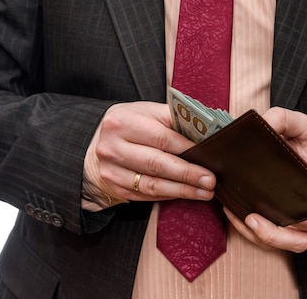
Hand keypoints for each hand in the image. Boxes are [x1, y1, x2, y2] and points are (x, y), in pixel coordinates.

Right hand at [92, 101, 215, 202]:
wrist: (96, 140)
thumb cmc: (130, 123)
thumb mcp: (145, 112)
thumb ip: (172, 119)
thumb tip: (205, 133)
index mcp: (122, 121)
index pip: (161, 137)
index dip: (187, 148)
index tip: (208, 155)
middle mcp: (112, 146)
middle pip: (156, 163)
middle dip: (187, 174)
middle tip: (210, 180)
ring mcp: (111, 169)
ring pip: (151, 184)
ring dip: (182, 190)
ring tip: (204, 192)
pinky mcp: (114, 186)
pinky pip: (145, 195)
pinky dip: (168, 195)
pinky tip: (185, 194)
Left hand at [225, 107, 306, 252]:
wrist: (306, 155)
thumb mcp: (301, 126)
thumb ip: (285, 119)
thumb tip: (264, 122)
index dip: (304, 223)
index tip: (283, 212)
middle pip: (297, 240)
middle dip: (272, 234)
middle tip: (250, 218)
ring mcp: (296, 226)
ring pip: (279, 244)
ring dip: (256, 236)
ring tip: (236, 215)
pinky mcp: (279, 227)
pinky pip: (266, 239)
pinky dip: (248, 231)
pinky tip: (232, 212)